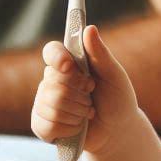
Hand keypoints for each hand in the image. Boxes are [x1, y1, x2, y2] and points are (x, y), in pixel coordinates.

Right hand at [31, 25, 137, 155]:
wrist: (118, 131)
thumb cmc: (118, 100)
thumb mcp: (115, 76)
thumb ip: (101, 54)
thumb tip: (89, 28)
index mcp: (69, 64)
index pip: (51, 52)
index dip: (57, 58)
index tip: (69, 66)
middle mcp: (52, 80)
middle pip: (52, 84)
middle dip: (79, 95)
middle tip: (91, 97)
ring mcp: (44, 102)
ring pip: (50, 106)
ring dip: (76, 113)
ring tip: (87, 113)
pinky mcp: (42, 124)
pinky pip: (45, 126)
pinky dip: (67, 129)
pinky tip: (77, 127)